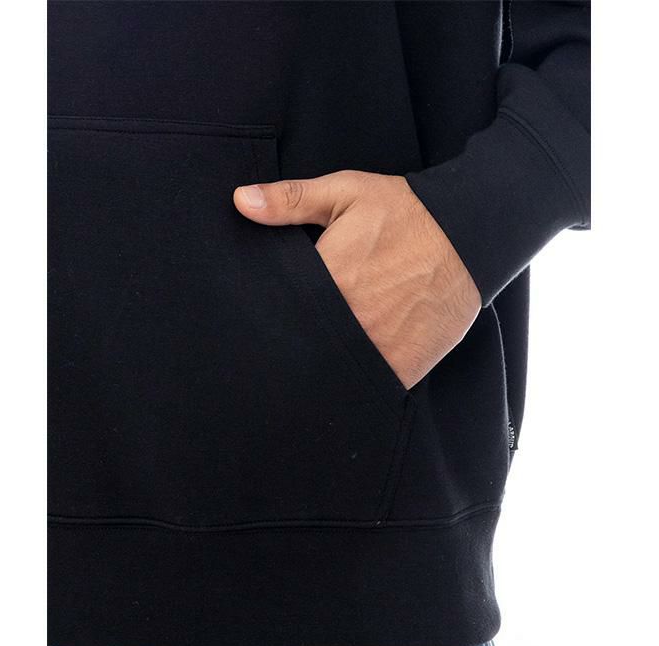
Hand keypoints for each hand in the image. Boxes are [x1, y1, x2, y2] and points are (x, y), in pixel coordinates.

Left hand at [233, 170, 480, 389]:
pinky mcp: (404, 367)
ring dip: (324, 364)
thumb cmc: (404, 212)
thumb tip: (240, 201)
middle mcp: (350, 320)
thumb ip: (291, 200)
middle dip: (294, 343)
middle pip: (304, 345)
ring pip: (334, 370)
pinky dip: (355, 383)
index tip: (264, 318)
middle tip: (289, 340)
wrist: (469, 235)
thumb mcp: (345, 193)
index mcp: (328, 280)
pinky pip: (369, 387)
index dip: (269, 316)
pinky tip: (347, 372)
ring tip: (316, 357)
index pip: (280, 310)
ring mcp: (378, 348)